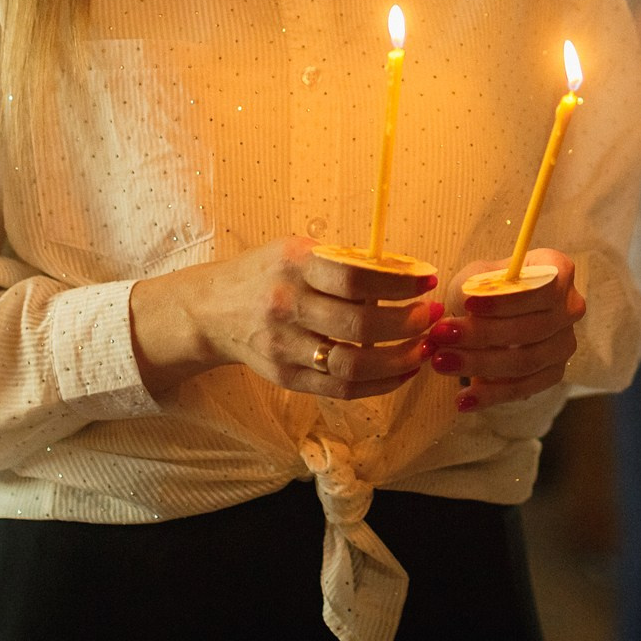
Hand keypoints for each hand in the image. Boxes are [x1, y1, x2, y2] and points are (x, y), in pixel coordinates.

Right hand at [129, 236, 440, 399]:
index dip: (398, 284)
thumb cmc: (266, 273)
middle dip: (406, 324)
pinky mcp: (286, 378)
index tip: (427, 280)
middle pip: (358, 326)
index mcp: (294, 267)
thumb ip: (343, 261)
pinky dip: (378, 384)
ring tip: (422, 348)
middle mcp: (287, 307)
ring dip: (398, 360)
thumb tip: (406, 271)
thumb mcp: (296, 251)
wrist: (210, 311)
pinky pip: (340, 389)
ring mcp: (285, 347)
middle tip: (431, 316)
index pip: (355, 279)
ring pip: (351, 365)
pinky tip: (402, 372)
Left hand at [432, 249, 585, 411]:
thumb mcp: (474, 277)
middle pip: (532, 328)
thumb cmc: (484, 288)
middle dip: (482, 335)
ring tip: (441, 362)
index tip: (469, 304)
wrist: (492, 311)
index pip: (542, 287)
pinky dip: (492, 395)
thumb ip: (471, 289)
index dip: (506, 299)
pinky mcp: (554, 372)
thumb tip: (465, 306)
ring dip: (480, 365)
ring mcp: (565, 342)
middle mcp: (570, 306)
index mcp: (557, 270)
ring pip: (526, 361)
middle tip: (440, 336)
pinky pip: (525, 388)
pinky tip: (463, 399)